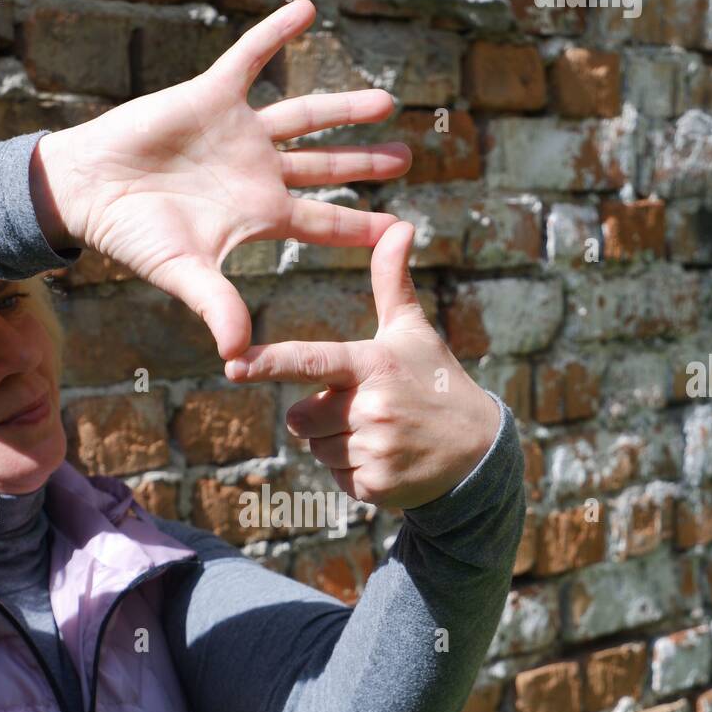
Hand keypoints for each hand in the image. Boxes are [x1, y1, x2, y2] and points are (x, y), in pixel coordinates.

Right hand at [32, 0, 409, 359]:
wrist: (88, 191)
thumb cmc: (133, 236)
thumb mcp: (183, 274)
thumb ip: (217, 306)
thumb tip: (239, 356)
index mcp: (259, 215)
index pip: (324, 222)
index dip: (361, 226)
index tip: (401, 230)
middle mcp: (257, 172)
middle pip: (325, 168)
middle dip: (366, 162)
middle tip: (408, 157)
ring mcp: (237, 133)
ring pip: (303, 115)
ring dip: (343, 107)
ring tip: (386, 100)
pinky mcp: (211, 95)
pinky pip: (250, 57)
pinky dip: (275, 34)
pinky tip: (307, 11)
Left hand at [222, 221, 500, 508]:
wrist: (478, 449)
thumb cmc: (435, 381)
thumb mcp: (412, 332)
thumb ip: (391, 282)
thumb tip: (399, 226)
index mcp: (372, 365)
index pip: (311, 362)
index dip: (268, 363)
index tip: (232, 365)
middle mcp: (371, 407)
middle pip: (300, 418)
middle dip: (319, 416)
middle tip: (362, 410)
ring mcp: (374, 449)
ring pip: (317, 450)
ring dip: (336, 445)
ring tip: (378, 433)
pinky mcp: (376, 485)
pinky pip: (337, 478)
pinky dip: (353, 473)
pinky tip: (385, 458)